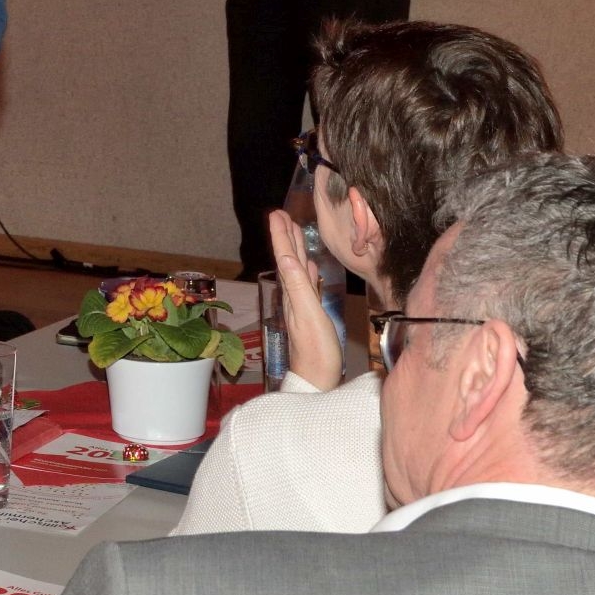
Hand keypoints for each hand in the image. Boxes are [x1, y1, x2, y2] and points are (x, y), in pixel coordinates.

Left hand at [268, 210, 341, 389]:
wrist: (317, 381)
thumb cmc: (316, 351)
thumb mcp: (308, 315)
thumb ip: (299, 286)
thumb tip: (286, 257)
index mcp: (291, 293)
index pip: (284, 258)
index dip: (281, 235)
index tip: (277, 213)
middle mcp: (293, 296)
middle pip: (288, 259)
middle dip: (286, 236)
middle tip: (282, 214)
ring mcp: (301, 305)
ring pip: (297, 269)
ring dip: (296, 249)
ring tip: (294, 231)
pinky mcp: (312, 314)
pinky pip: (308, 284)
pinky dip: (307, 270)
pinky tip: (310, 266)